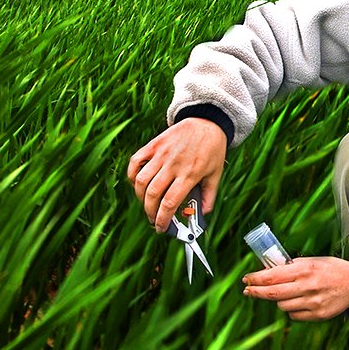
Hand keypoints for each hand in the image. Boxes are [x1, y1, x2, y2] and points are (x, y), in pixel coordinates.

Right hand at [127, 117, 227, 231]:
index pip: (170, 202)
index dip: (162, 219)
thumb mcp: (216, 173)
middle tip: (153, 219)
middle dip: (149, 212)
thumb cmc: (212, 148)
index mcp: (190, 174)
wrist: (207, 121)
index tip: (161, 228)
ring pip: (140, 180)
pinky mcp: (154, 144)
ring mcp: (161, 154)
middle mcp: (173, 165)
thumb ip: (209, 195)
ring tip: (146, 204)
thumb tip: (203, 213)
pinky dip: (132, 174)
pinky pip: (136, 161)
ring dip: (140, 197)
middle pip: (152, 194)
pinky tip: (137, 183)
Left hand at [243, 258, 348, 321]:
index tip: (246, 280)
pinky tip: (298, 302)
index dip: (256, 279)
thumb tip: (269, 270)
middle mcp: (307, 287)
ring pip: (282, 306)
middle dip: (256, 292)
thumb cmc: (332, 270)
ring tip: (285, 294)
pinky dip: (292, 309)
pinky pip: (294, 315)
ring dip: (278, 300)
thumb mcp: (312, 261)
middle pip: (272, 294)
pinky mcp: (317, 315)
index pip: (272, 276)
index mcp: (304, 270)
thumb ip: (291, 266)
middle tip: (248, 291)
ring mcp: (312, 303)